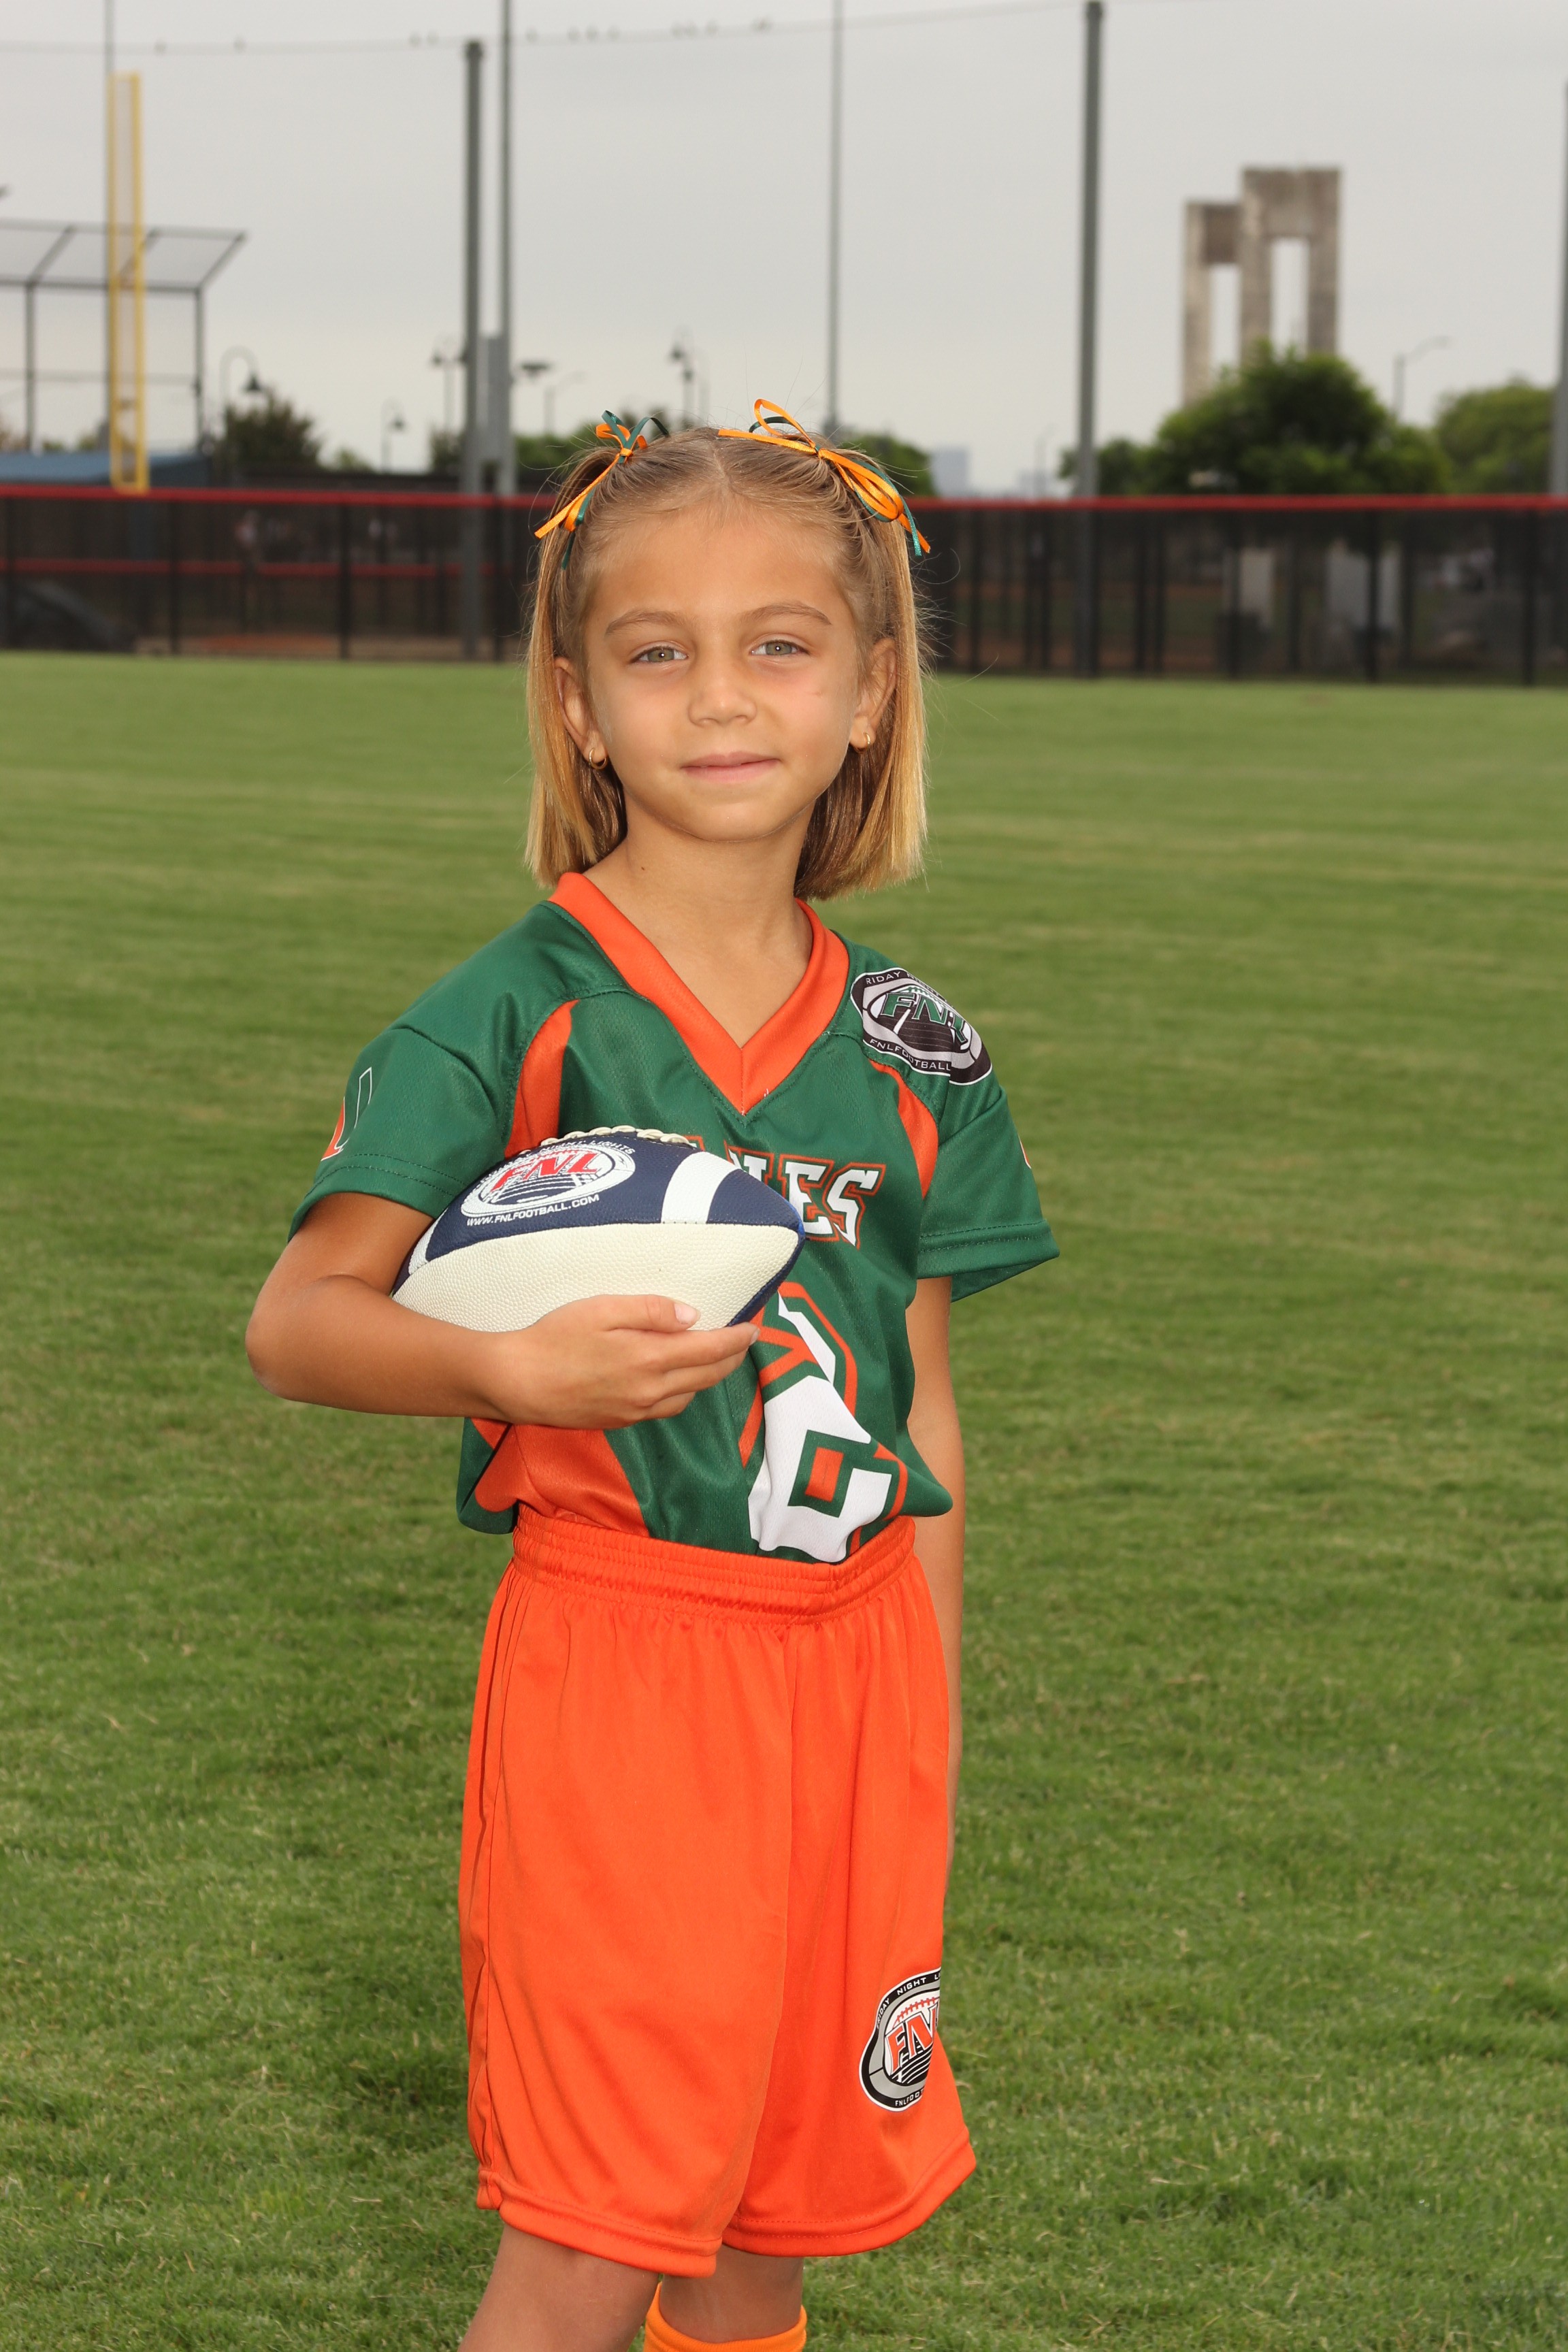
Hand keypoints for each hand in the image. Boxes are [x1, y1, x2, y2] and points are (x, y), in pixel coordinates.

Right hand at [478, 1294, 757, 1429]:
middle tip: (744, 1340)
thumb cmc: (554, 1338)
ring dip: (710, 1377)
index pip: (711, 1350)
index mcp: (650, 1359)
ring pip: (689, 1395)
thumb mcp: (601, 1309)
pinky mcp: (621, 1421)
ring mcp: (636, 1410)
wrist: (517, 1382)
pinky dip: (684, 1392)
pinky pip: (666, 1408)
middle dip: (731, 1358)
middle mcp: (650, 1391)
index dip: (737, 1339)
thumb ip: (650, 1310)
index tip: (753, 1327)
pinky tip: (678, 1379)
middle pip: (708, 1376)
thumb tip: (692, 1316)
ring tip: (715, 1357)